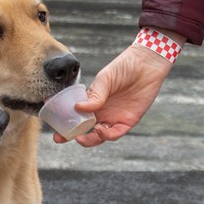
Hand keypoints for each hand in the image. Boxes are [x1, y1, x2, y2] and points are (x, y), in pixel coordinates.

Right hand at [53, 45, 171, 146]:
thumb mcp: (105, 78)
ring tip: (83, 137)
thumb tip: (78, 108)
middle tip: (62, 138)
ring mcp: (115, 117)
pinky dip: (107, 135)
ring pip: (100, 135)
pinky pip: (116, 133)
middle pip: (86, 129)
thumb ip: (95, 94)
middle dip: (74, 137)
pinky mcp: (129, 121)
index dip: (67, 126)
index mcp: (93, 101)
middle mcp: (102, 111)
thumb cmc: (124, 66)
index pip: (78, 116)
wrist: (147, 64)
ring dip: (90, 139)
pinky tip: (100, 130)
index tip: (56, 133)